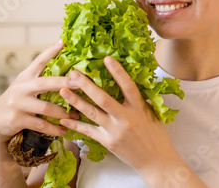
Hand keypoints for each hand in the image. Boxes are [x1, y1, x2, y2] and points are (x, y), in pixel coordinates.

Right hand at [0, 40, 79, 144]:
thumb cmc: (17, 103)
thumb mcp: (25, 88)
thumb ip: (41, 80)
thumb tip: (65, 70)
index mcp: (25, 77)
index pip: (39, 61)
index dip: (51, 51)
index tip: (64, 41)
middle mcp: (21, 88)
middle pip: (46, 83)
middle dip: (64, 83)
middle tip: (80, 83)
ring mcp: (17, 104)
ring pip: (46, 108)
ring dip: (64, 112)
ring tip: (77, 114)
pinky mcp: (16, 120)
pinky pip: (41, 124)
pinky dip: (54, 128)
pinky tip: (64, 130)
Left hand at [58, 56, 178, 173]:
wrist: (155, 160)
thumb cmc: (155, 135)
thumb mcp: (151, 113)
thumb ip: (139, 100)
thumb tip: (128, 82)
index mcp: (139, 108)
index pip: (128, 85)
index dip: (117, 71)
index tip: (107, 58)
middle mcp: (126, 118)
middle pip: (103, 98)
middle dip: (87, 85)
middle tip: (74, 73)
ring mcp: (115, 131)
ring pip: (92, 113)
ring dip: (76, 101)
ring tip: (63, 90)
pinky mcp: (108, 142)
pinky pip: (88, 131)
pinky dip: (75, 125)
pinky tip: (64, 119)